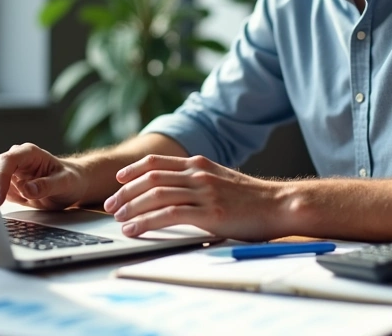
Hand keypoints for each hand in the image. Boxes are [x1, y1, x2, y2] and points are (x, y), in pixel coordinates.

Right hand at [0, 143, 87, 209]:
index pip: (7, 161)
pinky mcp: (5, 185)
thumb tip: (28, 189)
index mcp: (29, 153)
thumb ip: (47, 185)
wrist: (71, 185)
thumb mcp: (65, 183)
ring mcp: (8, 172)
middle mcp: (15, 160)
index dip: (0, 178)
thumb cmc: (70, 180)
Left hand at [102, 155, 290, 240]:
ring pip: (155, 195)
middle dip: (125, 192)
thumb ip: (200, 181)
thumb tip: (177, 191)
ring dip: (132, 207)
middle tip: (111, 205)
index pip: (157, 162)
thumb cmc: (253, 199)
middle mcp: (198, 174)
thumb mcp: (223, 180)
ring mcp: (204, 192)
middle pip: (150, 178)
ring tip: (119, 219)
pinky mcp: (209, 213)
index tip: (118, 180)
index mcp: (200, 164)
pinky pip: (168, 214)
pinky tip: (135, 229)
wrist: (280, 204)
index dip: (133, 170)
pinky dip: (146, 222)